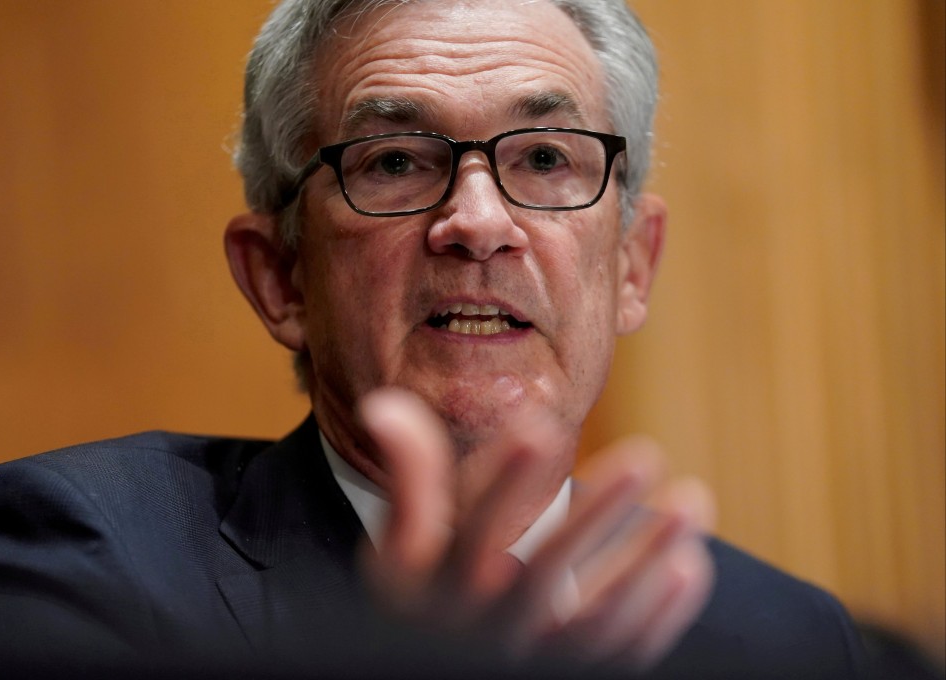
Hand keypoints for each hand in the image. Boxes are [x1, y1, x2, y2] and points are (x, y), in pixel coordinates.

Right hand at [357, 388, 715, 671]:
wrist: (440, 667)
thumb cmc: (428, 591)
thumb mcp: (406, 542)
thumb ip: (410, 477)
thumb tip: (384, 404)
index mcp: (440, 589)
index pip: (470, 533)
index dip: (503, 481)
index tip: (540, 422)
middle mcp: (487, 630)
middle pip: (542, 576)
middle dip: (594, 515)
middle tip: (646, 453)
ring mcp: (534, 660)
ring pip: (595, 623)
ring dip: (646, 563)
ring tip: (692, 501)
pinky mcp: (571, 677)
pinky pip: (619, 658)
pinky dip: (658, 618)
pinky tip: (689, 565)